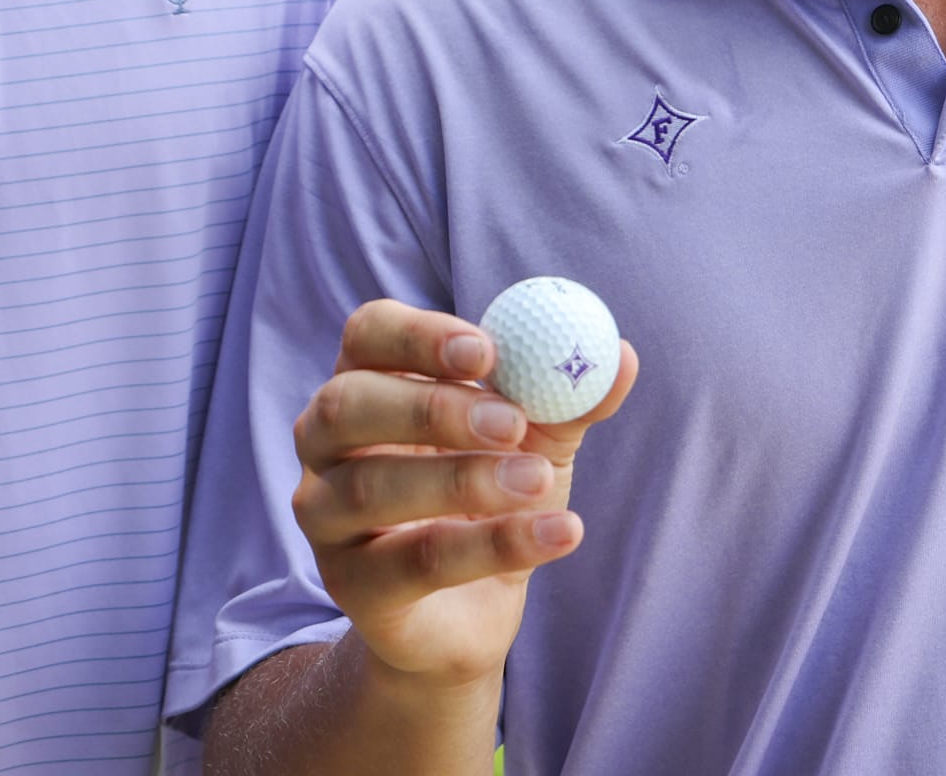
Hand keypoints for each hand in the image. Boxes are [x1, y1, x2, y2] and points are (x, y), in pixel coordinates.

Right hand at [291, 299, 636, 690]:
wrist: (475, 612)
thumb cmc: (492, 500)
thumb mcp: (536, 442)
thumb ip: (569, 399)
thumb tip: (619, 355)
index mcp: (368, 382)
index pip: (368, 334)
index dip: (418, 336)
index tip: (487, 350)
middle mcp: (327, 443)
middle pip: (349, 403)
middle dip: (431, 408)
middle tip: (510, 421)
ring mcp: (326, 516)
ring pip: (371, 488)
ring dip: (462, 481)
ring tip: (539, 483)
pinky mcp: (350, 585)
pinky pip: (414, 562)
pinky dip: (491, 546)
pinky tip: (559, 533)